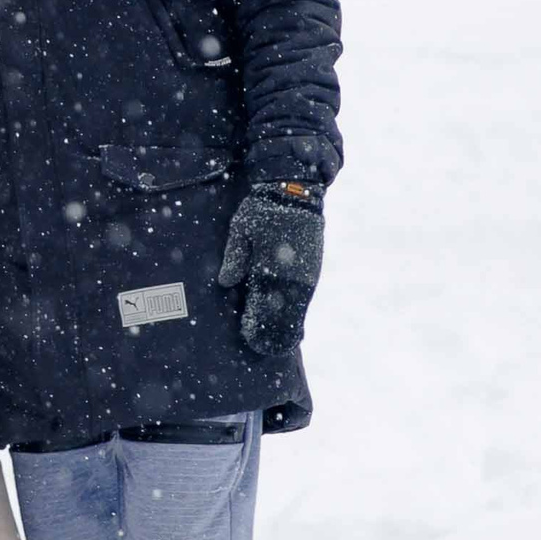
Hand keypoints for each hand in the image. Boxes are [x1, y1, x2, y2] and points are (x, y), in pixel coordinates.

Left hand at [216, 183, 322, 356]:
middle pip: (282, 314)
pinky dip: (298, 309)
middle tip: (263, 348)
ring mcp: (307, 273)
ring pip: (297, 308)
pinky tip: (295, 320)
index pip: (263, 306)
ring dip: (289, 324)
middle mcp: (292, 276)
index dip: (256, 325)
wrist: (294, 191)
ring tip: (282, 342)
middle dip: (273, 331)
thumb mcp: (240, 231)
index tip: (249, 338)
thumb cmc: (262, 209)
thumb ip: (234, 258)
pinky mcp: (314, 267)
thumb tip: (225, 283)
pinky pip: (306, 296)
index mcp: (271, 268)